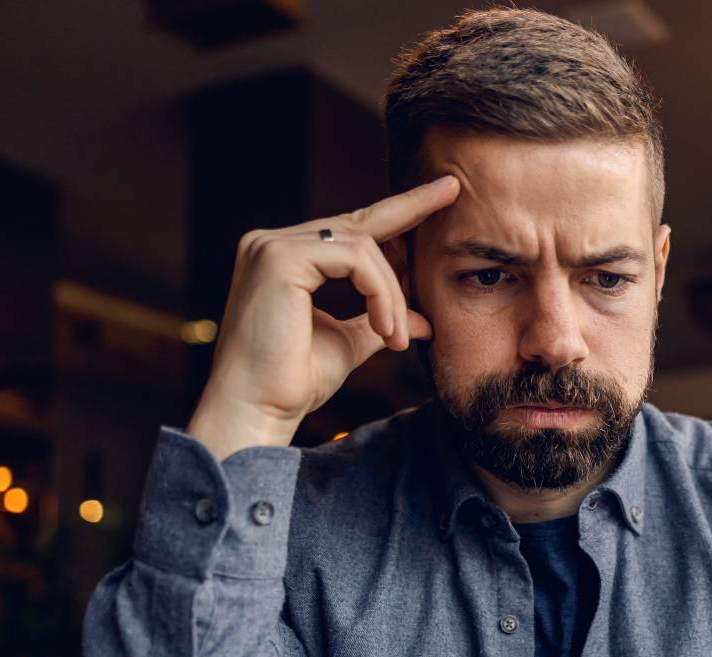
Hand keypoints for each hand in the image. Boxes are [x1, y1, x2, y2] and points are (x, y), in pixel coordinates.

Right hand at [187, 175, 459, 460]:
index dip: (399, 210)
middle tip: (455, 190)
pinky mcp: (279, 258)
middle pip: (361, 225)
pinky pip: (356, 260)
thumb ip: (377, 321)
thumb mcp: (347, 344)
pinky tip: (384, 329)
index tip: (442, 192)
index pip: (351, 228)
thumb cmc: (292, 383)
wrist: (256, 412)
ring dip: (392, 294)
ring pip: (364, 247)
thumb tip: (422, 321)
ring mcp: (272, 246)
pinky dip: (381, 294)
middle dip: (412, 210)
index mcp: (284, 258)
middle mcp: (271, 243)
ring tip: (396, 338)